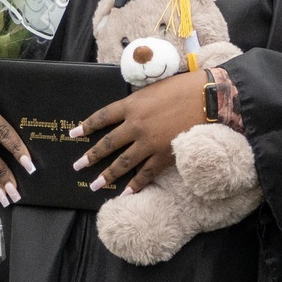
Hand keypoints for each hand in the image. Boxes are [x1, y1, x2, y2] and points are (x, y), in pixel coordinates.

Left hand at [71, 68, 208, 193]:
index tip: (74, 134)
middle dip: (91, 156)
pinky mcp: (164, 155)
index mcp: (131, 104)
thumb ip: (137, 102)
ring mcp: (149, 142)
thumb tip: (127, 112)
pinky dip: (136, 185)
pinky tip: (126, 193)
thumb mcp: (153, 88)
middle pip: (108, 143)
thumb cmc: (183, 87)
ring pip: (123, 163)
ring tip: (94, 185)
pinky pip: (146, 174)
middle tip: (77, 166)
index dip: (86, 126)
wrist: (208, 98)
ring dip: (107, 175)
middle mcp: (136, 125)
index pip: (102, 117)